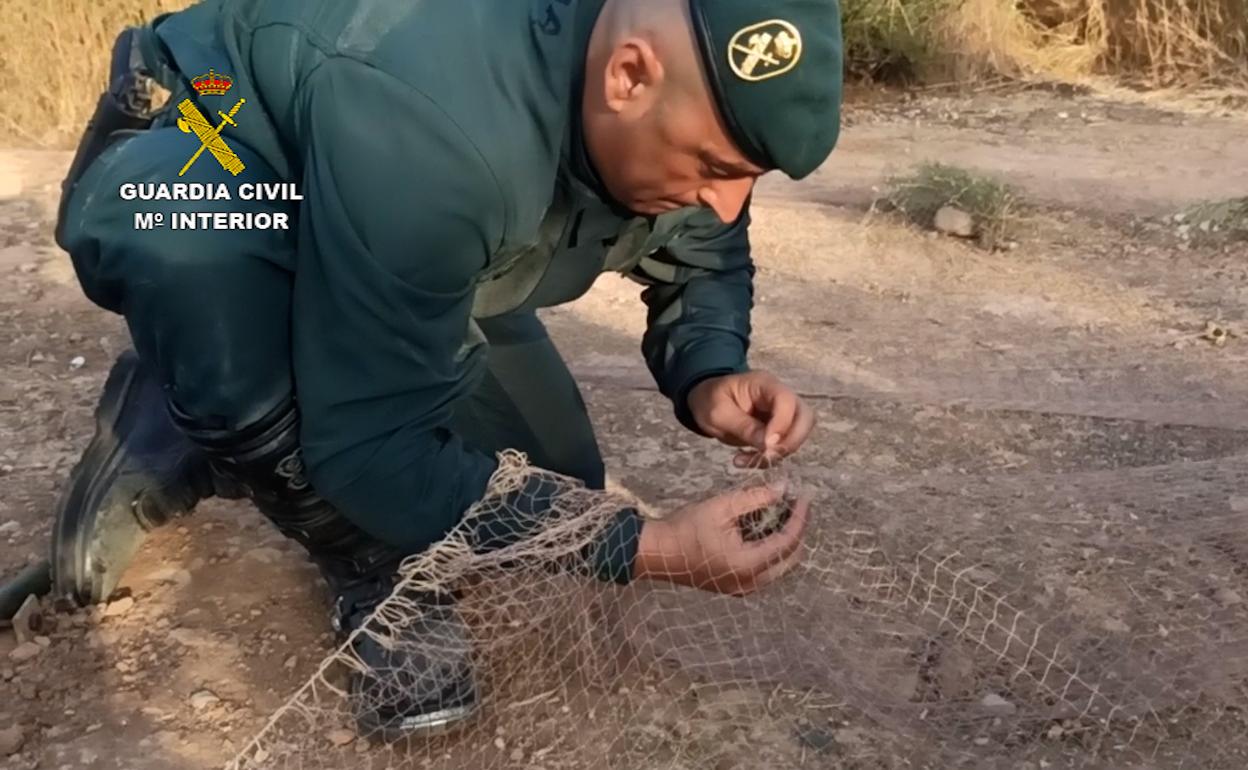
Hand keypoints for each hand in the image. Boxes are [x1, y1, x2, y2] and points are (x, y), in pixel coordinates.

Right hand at [633, 482, 810, 595]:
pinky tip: (765, 529)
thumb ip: (756, 498)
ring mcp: (743, 589)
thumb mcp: (722, 506)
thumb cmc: (686, 528)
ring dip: (785, 541)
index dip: (800, 518)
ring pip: (779, 567)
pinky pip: (765, 571)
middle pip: (791, 559)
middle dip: (797, 531)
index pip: (788, 542)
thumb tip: (783, 489)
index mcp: (748, 564)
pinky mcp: (735, 587)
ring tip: (782, 513)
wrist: (658, 552)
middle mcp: (750, 583)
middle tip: (796, 506)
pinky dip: (771, 551)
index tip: (804, 497)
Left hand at [687, 371, 815, 466]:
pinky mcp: (778, 428)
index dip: (782, 425)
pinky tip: (748, 459)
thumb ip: (744, 427)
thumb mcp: (718, 413)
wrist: (706, 402)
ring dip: (780, 452)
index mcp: (763, 384)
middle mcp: (779, 396)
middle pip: (805, 416)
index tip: (766, 445)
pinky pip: (786, 444)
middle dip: (791, 441)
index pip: (786, 401)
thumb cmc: (709, 400)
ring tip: (749, 460)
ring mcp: (782, 412)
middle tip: (767, 456)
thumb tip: (769, 445)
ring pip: (800, 433)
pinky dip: (771, 457)